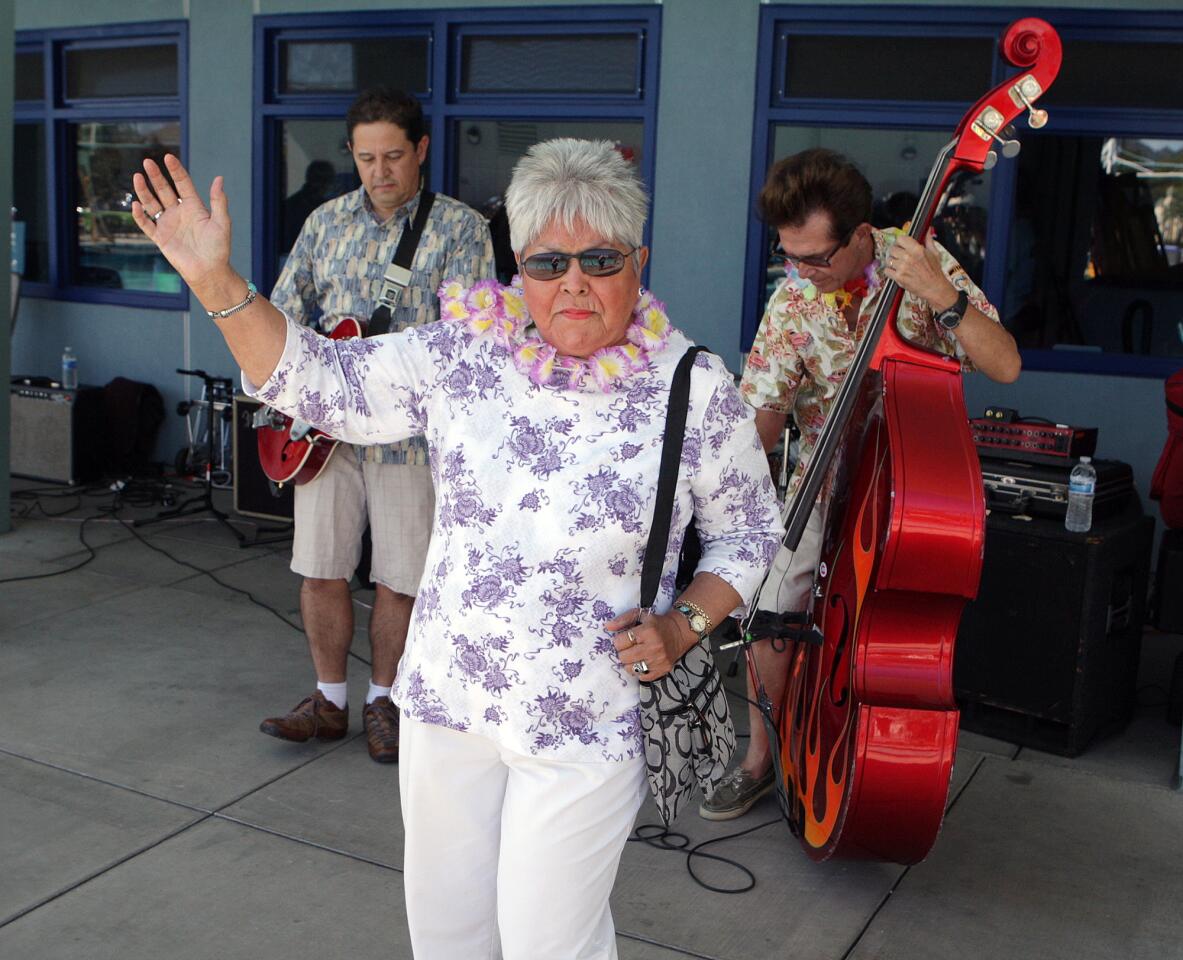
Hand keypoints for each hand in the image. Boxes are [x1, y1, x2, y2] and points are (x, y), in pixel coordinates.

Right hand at [131, 154, 231, 294]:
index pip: (182, 184)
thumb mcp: (221, 222)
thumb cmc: (218, 248)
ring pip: (152, 203)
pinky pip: (146, 224)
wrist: (209, 271)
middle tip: (147, 161)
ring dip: (144, 191)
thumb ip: (218, 201)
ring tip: (137, 177)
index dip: (175, 171)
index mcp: (194, 207)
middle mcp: (179, 213)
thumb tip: (219, 178)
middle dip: (156, 176)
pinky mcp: (160, 238)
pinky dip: (140, 215)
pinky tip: (136, 204)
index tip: (168, 157)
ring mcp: (168, 224)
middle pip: (164, 190)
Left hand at [606, 608, 691, 680]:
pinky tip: (643, 662)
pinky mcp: (663, 670)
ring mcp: (659, 660)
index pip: (620, 642)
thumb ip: (623, 619)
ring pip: (631, 669)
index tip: (624, 639)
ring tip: (636, 655)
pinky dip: (640, 671)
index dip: (619, 640)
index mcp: (647, 631)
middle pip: (623, 657)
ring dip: (630, 663)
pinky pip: (642, 677)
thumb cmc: (657, 623)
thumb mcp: (640, 615)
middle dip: (623, 652)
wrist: (680, 632)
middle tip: (629, 647)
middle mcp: (654, 647)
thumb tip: (607, 627)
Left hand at [883, 232, 957, 310]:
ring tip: (898, 265)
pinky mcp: (898, 277)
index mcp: (917, 249)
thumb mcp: (934, 253)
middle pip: (892, 249)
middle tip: (899, 256)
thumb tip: (926, 231)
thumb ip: (928, 241)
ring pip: (888, 259)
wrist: (934, 288)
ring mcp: (902, 267)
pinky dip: (890, 271)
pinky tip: (896, 272)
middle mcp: (908, 257)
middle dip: (895, 252)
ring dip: (892, 262)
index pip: (900, 239)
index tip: (901, 245)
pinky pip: (887, 270)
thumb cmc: (935, 271)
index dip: (900, 242)